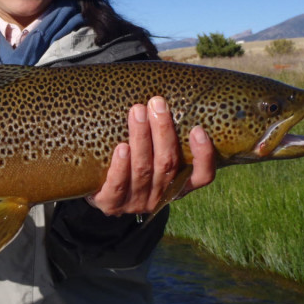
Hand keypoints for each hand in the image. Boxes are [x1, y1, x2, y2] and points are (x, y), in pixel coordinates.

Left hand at [88, 97, 215, 216]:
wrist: (100, 194)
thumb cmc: (133, 167)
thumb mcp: (154, 157)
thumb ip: (163, 138)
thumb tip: (162, 99)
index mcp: (177, 185)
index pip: (202, 176)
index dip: (203, 155)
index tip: (198, 129)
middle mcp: (160, 195)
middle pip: (167, 164)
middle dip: (163, 131)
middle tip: (156, 103)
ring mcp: (136, 202)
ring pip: (142, 169)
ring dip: (141, 138)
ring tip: (136, 112)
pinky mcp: (112, 204)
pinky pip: (118, 186)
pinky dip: (120, 166)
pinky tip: (121, 147)